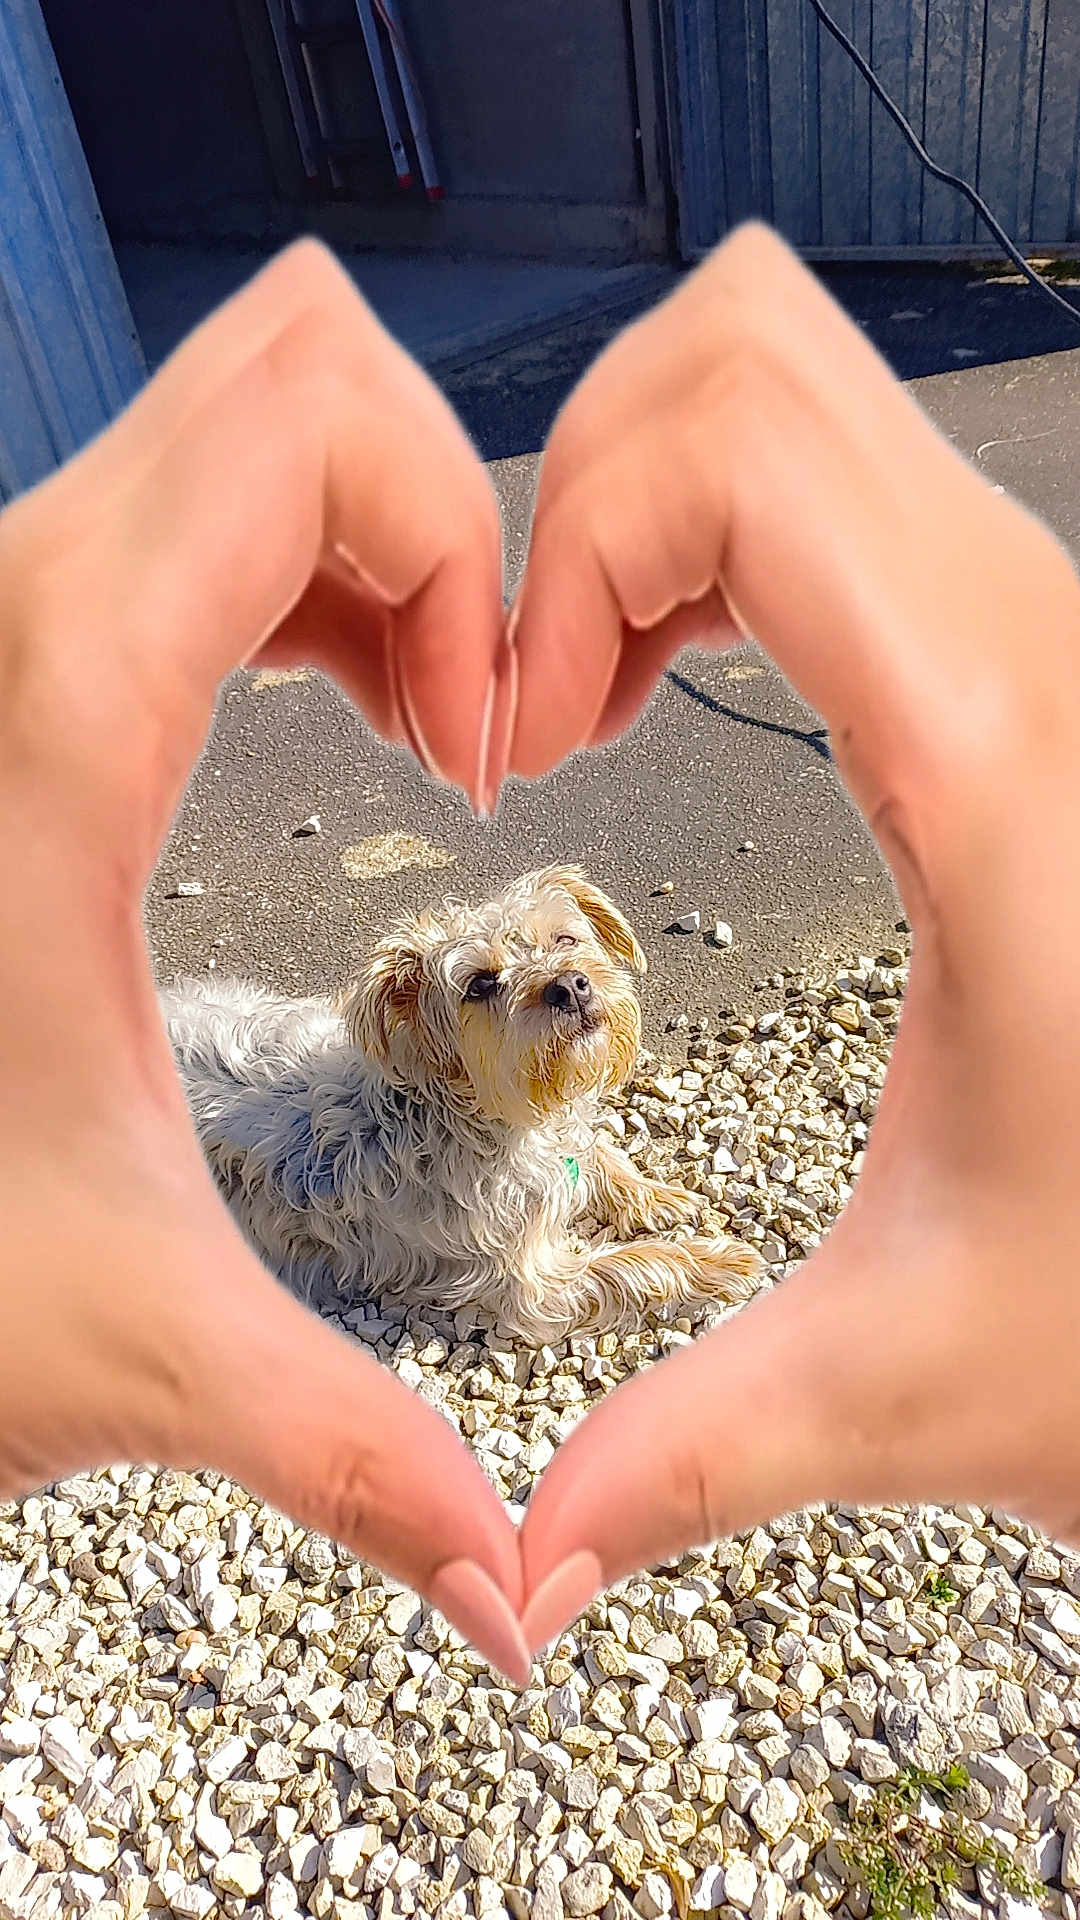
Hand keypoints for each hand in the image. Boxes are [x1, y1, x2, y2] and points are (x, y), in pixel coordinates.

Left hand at [0, 241, 528, 1681]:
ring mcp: (14, 615)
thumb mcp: (132, 1346)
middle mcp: (21, 612)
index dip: (457, 550)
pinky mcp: (27, 651)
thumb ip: (341, 1451)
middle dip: (434, 511)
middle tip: (464, 721)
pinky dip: (309, 559)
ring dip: (378, 537)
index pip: (302, 429)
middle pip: (291, 365)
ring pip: (248, 414)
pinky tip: (340, 705)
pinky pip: (202, 496)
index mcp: (62, 717)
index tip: (486, 754)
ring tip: (422, 725)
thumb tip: (507, 1591)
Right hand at [507, 223, 1079, 1653]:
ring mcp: (1038, 627)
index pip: (741, 445)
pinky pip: (833, 470)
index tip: (513, 741)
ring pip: (793, 377)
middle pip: (749, 345)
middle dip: (579, 483)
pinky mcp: (1023, 652)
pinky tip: (668, 678)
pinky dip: (703, 521)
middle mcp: (1033, 644)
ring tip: (583, 690)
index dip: (565, 552)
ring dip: (638, 492)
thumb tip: (522, 1569)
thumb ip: (692, 1455)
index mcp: (992, 764)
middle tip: (532, 696)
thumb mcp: (909, 1378)